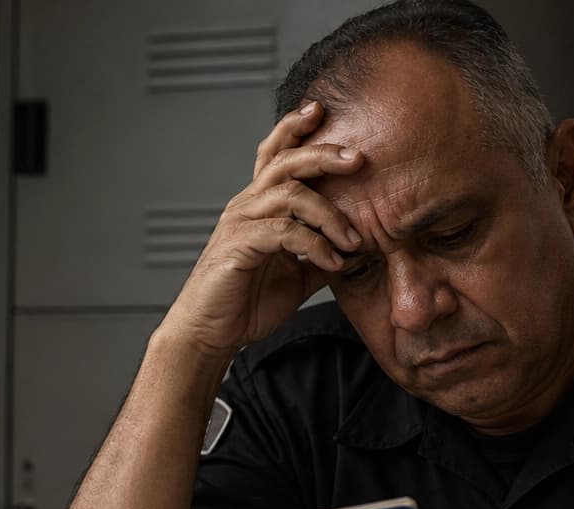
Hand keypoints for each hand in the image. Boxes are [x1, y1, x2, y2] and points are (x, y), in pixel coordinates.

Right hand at [162, 101, 365, 358]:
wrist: (212, 333)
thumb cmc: (249, 301)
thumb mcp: (298, 272)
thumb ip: (323, 252)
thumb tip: (361, 246)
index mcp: (259, 204)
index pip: (275, 153)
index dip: (294, 127)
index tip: (321, 110)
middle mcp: (247, 205)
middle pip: (285, 160)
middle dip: (324, 154)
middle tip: (358, 158)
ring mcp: (241, 223)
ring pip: (289, 193)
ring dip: (330, 214)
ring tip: (353, 240)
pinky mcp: (239, 246)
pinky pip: (284, 231)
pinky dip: (316, 244)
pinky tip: (333, 262)